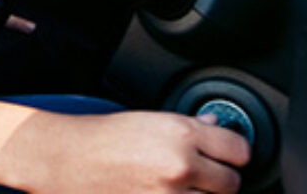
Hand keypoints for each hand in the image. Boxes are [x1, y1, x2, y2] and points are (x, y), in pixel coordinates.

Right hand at [21, 109, 250, 192]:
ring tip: (171, 187)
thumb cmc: (102, 138)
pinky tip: (162, 193)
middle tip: (196, 176)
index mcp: (180, 134)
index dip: (232, 154)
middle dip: (216, 181)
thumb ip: (189, 126)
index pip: (240, 151)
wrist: (66, 159)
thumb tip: (217, 127)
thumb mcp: (148, 120)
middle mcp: (179, 165)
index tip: (224, 157)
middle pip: (231, 184)